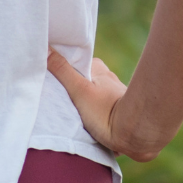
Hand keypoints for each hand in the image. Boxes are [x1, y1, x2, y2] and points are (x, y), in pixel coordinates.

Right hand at [47, 50, 161, 162]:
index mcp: (98, 68)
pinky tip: (88, 122)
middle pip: (81, 81)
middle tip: (58, 100)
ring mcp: (113, 94)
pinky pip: (99, 109)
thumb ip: (62, 71)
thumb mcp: (79, 90)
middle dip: (71, 89)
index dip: (61, 70)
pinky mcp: (118, 111)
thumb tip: (45, 48)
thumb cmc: (106, 111)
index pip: (73, 64)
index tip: (49, 78)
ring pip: (91, 96)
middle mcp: (107, 78)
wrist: (136, 135)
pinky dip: (93, 113)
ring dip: (82, 103)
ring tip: (72, 115)